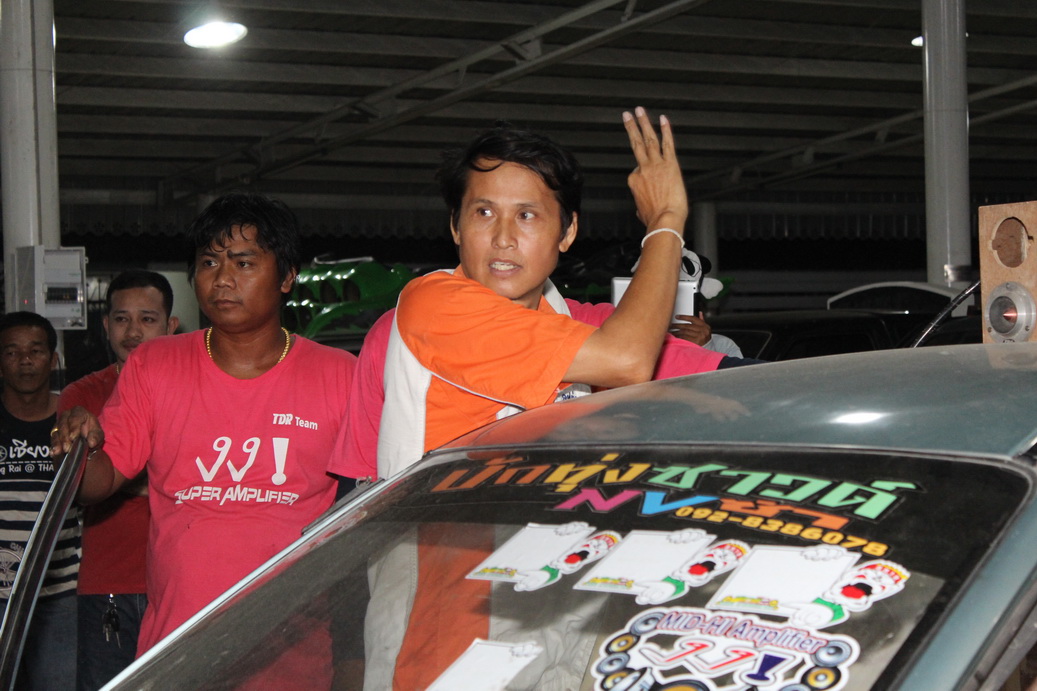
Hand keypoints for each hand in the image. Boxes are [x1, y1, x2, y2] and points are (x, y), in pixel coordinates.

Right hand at [50, 405, 104, 456]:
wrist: (87, 441)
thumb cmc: (92, 433)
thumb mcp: (98, 435)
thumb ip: (96, 437)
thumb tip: (91, 443)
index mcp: (79, 412)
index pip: (75, 417)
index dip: (73, 427)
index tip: (73, 438)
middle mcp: (66, 416)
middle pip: (63, 425)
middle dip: (65, 437)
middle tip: (67, 448)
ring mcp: (58, 424)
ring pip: (56, 432)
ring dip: (57, 442)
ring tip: (59, 451)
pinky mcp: (54, 433)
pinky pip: (52, 439)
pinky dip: (53, 446)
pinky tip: (54, 453)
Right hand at [623, 106, 687, 232]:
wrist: (665, 220)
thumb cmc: (655, 218)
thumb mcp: (642, 212)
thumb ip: (641, 205)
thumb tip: (641, 209)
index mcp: (634, 181)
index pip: (637, 168)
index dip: (642, 169)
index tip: (647, 174)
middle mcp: (643, 170)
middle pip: (636, 144)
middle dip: (631, 127)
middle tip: (627, 115)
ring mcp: (656, 165)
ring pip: (648, 139)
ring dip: (644, 123)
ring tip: (639, 111)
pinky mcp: (670, 164)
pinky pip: (668, 143)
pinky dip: (666, 130)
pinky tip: (663, 119)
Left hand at [670, 312, 711, 345]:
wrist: (708, 349)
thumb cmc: (705, 339)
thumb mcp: (705, 329)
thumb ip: (702, 321)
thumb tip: (700, 313)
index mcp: (705, 326)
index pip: (693, 318)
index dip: (684, 317)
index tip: (677, 317)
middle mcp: (702, 330)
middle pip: (687, 326)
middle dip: (677, 325)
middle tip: (670, 325)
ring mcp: (699, 336)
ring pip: (685, 332)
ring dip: (676, 332)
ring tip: (671, 332)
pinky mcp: (695, 342)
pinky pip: (685, 338)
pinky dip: (679, 337)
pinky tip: (675, 337)